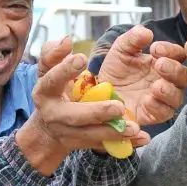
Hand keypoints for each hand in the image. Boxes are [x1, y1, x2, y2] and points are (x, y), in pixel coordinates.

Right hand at [17, 42, 145, 174]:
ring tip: (135, 127)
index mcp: (45, 93)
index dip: (65, 70)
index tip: (82, 58)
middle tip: (118, 106)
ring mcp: (70, 133)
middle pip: (74, 116)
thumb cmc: (52, 91)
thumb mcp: (47, 70)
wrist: (47, 131)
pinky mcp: (84, 144)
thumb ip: (54, 53)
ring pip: (92, 135)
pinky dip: (124, 144)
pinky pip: (106, 145)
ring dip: (114, 132)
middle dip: (96, 112)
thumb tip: (67, 40)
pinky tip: (141, 139)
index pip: (52, 80)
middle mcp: (56, 115)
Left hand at [97, 25, 186, 125]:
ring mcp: (162, 99)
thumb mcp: (120, 50)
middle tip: (159, 65)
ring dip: (169, 90)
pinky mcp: (153, 115)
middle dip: (174, 70)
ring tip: (156, 86)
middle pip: (185, 76)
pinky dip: (158, 107)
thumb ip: (132, 39)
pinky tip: (147, 100)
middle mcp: (167, 81)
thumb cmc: (115, 70)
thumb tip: (146, 32)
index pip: (179, 55)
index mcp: (163, 62)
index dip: (171, 51)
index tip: (155, 49)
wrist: (100, 93)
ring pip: (177, 97)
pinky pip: (164, 113)